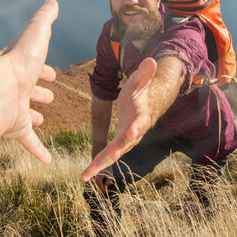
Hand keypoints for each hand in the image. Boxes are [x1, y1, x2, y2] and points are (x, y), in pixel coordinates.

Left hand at [0, 0, 58, 164]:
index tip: (52, 73)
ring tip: (42, 119)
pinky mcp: (15, 127)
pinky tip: (48, 161)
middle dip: (37, 91)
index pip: (31, 66)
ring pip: (25, 115)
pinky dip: (38, 150)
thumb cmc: (18, 60)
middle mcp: (14, 88)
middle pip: (27, 90)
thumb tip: (52, 1)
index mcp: (19, 67)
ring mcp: (14, 109)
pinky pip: (28, 141)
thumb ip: (45, 18)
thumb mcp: (36, 32)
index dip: (42, 68)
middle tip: (48, 95)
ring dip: (33, 117)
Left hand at [82, 58, 156, 181]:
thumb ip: (145, 74)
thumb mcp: (140, 81)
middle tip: (109, 157)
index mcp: (140, 116)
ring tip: (88, 174)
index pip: (139, 123)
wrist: (144, 107)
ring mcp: (125, 141)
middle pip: (125, 143)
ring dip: (101, 164)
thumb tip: (152, 60)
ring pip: (113, 154)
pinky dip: (96, 165)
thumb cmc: (141, 92)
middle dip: (116, 151)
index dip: (136, 128)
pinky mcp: (117, 145)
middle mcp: (134, 132)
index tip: (131, 133)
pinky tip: (84, 176)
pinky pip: (106, 156)